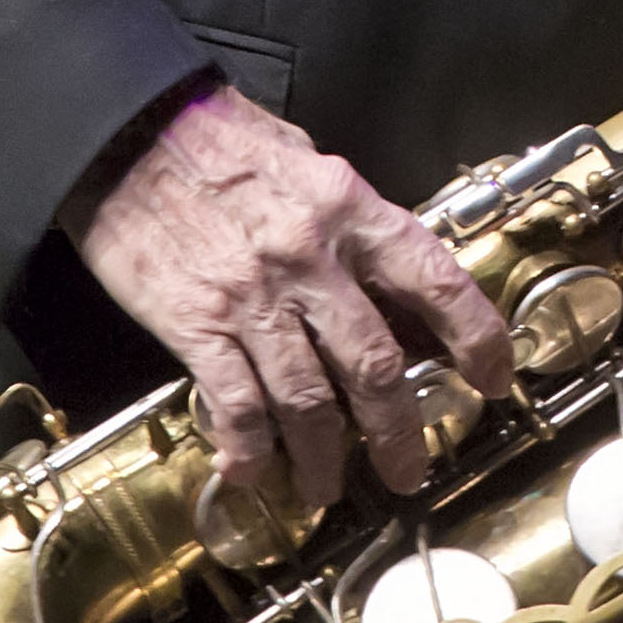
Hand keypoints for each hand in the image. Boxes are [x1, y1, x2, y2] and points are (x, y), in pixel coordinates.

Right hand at [57, 82, 514, 542]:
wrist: (126, 134)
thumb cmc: (217, 138)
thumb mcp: (307, 161)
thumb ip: (350, 219)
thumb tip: (388, 272)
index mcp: (348, 208)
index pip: (434, 278)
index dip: (477, 335)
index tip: (495, 376)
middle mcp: (310, 257)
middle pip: (375, 363)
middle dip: (399, 429)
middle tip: (409, 468)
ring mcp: (252, 297)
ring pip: (309, 400)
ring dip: (325, 458)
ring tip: (328, 488)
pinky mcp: (197, 324)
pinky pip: (236, 404)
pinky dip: (250, 450)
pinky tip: (254, 474)